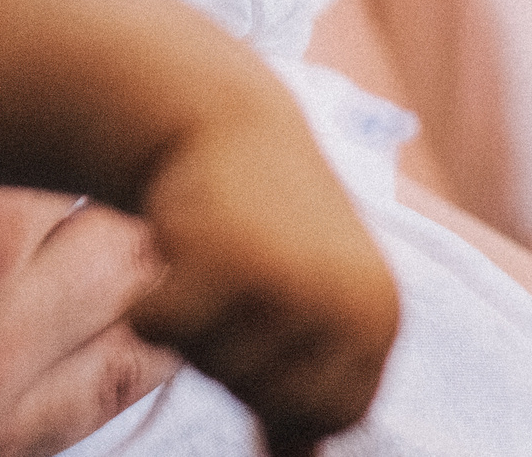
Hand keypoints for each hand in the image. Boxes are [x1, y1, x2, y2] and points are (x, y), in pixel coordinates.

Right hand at [0, 0, 178, 454]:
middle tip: (101, 66)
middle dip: (116, 115)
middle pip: (122, 171)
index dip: (86, 30)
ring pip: (139, 275)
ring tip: (114, 156)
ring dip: (133, 211)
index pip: (74, 74)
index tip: (69, 0)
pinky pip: (114, 383)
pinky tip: (125, 271)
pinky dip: (138, 322)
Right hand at [123, 104, 399, 456]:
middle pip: (269, 400)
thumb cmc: (263, 221)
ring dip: (195, 326)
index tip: (271, 316)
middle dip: (235, 357)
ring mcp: (288, 280)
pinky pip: (162, 332)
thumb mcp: (312, 302)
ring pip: (213, 369)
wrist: (218, 114)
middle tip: (235, 278)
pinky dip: (150, 305)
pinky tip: (173, 250)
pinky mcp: (222, 256)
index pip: (334, 416)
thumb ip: (311, 385)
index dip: (286, 382)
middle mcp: (348, 302)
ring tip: (213, 257)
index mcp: (381, 316)